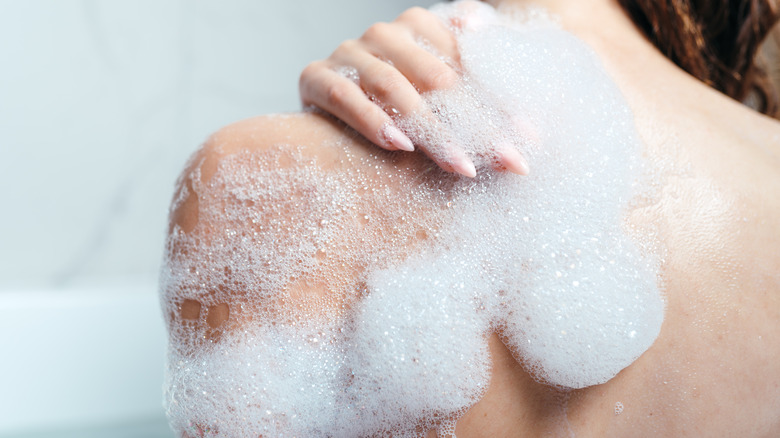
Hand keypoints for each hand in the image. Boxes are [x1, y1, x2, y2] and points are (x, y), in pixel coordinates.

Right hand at [299, 6, 528, 176]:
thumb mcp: (435, 92)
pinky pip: (346, 97)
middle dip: (474, 124)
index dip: (499, 102)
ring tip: (461, 166)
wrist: (323, 108)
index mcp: (419, 26)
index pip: (467, 65)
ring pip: (396, 89)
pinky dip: (373, 120)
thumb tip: (519, 97)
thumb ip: (473, 83)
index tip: (528, 138)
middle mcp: (384, 35)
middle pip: (436, 79)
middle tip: (506, 161)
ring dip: (432, 131)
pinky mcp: (315, 77)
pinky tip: (400, 146)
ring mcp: (349, 54)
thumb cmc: (391, 104)